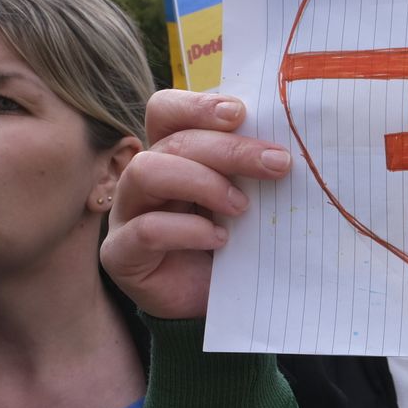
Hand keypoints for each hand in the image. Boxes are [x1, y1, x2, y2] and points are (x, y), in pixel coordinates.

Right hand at [100, 90, 291, 319]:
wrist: (218, 301)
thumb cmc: (234, 240)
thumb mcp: (246, 197)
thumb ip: (251, 169)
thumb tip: (286, 144)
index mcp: (171, 152)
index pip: (165, 110)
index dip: (198, 105)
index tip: (240, 114)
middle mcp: (143, 176)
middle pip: (172, 141)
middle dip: (228, 149)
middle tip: (276, 163)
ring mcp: (126, 213)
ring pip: (147, 172)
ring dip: (203, 183)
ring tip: (241, 207)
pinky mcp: (120, 253)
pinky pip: (145, 229)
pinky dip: (188, 230)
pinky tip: (219, 240)